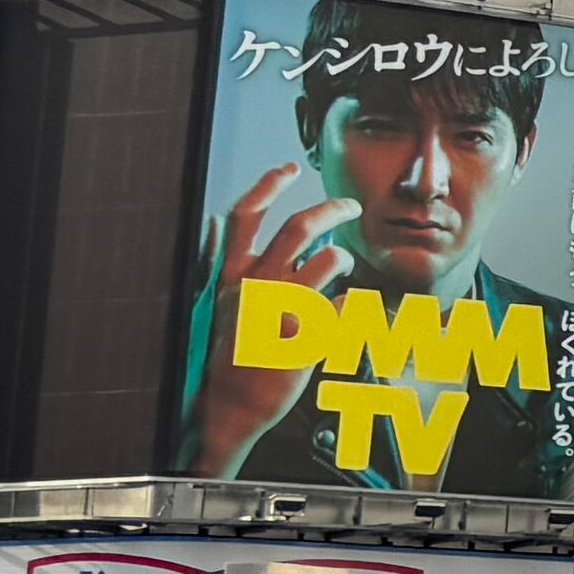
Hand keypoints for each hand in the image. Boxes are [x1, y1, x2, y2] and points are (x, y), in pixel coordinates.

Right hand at [176, 165, 354, 474]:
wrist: (229, 405)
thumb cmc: (228, 354)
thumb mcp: (219, 304)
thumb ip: (232, 267)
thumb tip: (228, 228)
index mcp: (231, 275)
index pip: (246, 216)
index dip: (268, 185)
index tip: (289, 169)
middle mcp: (256, 285)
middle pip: (300, 227)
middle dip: (333, 208)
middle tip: (351, 207)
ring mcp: (282, 309)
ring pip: (329, 259)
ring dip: (345, 256)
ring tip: (344, 265)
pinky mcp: (307, 335)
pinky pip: (346, 305)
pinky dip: (354, 302)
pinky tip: (349, 308)